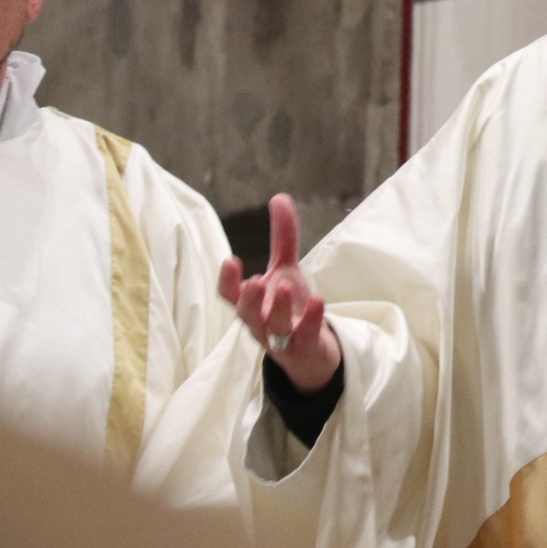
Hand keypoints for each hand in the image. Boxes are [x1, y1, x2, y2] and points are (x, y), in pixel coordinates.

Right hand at [219, 193, 340, 392]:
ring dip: (279, 309)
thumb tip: (279, 197)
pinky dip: (312, 319)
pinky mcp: (306, 347)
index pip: (230, 295)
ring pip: (275, 329)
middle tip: (254, 281)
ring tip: (285, 286)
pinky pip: (307, 336)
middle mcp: (261, 323)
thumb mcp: (286, 270)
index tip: (230, 260)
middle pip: (247, 316)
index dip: (227, 280)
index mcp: (251, 304)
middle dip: (249, 300)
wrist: (311, 350)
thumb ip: (283, 238)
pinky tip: (319, 299)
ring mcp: (283, 339)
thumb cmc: (291, 307)